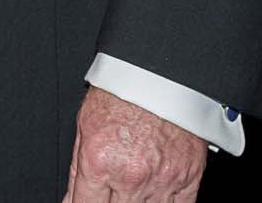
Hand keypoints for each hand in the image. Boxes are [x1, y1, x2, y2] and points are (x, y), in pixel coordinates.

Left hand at [61, 89, 205, 202]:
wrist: (158, 70)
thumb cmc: (122, 91)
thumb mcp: (85, 126)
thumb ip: (79, 171)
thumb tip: (73, 200)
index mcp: (100, 162)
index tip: (89, 201)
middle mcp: (131, 175)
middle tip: (114, 192)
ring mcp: (161, 179)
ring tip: (133, 191)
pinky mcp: (188, 176)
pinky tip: (155, 198)